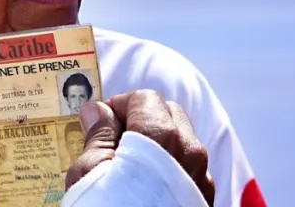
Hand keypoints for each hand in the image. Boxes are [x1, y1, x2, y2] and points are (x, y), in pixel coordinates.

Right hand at [65, 89, 214, 205]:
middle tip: (109, 141)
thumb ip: (98, 136)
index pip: (144, 98)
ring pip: (182, 141)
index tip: (96, 123)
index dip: (117, 105)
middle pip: (168, 114)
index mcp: (162, 136)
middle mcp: (191, 152)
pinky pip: (189, 169)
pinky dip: (169, 166)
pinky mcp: (204, 201)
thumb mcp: (90, 174)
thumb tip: (97, 111)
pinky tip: (144, 187)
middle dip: (140, 119)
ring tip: (125, 166)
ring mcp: (202, 179)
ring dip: (156, 143)